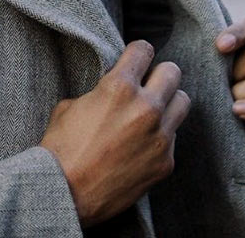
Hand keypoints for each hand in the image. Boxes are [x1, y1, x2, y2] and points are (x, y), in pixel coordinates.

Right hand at [40, 40, 190, 226]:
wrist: (65, 194)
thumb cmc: (61, 149)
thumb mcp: (70, 106)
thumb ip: (98, 92)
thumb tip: (109, 90)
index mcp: (119, 87)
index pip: (144, 49)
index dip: (137, 52)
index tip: (136, 59)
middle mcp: (146, 108)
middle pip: (172, 72)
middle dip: (159, 74)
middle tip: (148, 84)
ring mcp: (160, 137)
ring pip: (182, 102)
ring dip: (168, 102)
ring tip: (152, 111)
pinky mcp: (165, 162)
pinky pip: (173, 138)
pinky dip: (161, 137)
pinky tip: (142, 145)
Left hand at [215, 16, 244, 137]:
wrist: (214, 134)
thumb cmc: (206, 93)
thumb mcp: (203, 69)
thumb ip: (205, 50)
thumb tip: (201, 33)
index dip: (240, 33)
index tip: (219, 46)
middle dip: (241, 67)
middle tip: (223, 83)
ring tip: (229, 101)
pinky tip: (238, 110)